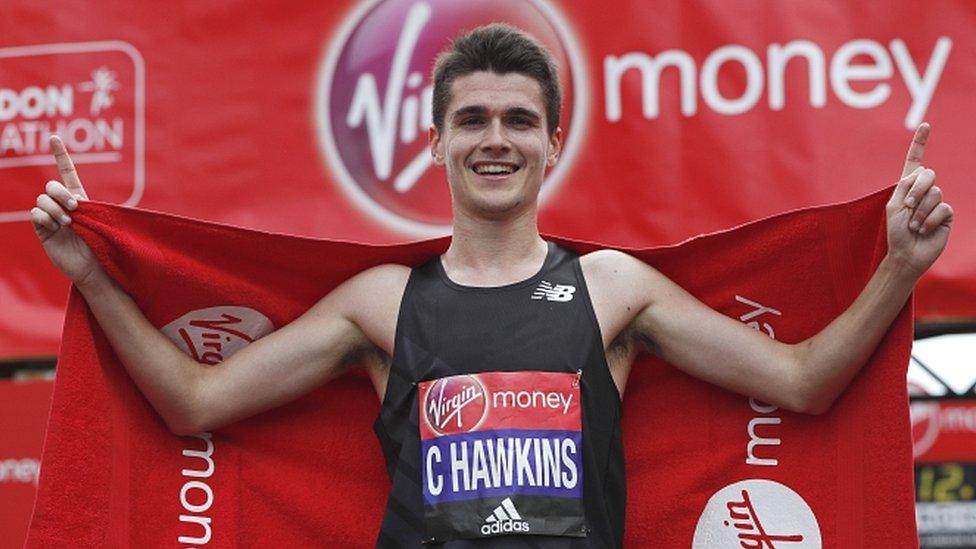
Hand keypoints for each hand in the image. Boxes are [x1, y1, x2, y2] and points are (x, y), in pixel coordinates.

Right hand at [30, 136, 98, 284]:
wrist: (94, 268)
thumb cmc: (103, 245)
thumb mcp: (100, 220)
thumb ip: (86, 206)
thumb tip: (75, 200)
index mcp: (79, 198)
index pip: (67, 173)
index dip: (60, 155)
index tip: (54, 137)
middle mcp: (62, 205)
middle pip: (51, 186)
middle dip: (61, 194)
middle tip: (75, 208)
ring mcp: (51, 217)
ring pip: (42, 199)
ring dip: (55, 209)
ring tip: (68, 223)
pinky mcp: (42, 229)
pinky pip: (35, 214)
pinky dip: (45, 218)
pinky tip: (56, 228)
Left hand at [886, 123, 952, 278]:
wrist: (906, 254)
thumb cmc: (896, 232)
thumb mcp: (894, 206)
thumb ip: (905, 186)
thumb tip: (923, 172)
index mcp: (907, 187)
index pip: (915, 161)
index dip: (920, 143)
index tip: (925, 125)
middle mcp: (923, 192)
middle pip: (928, 174)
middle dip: (917, 189)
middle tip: (907, 206)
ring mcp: (936, 202)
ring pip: (935, 192)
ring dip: (920, 210)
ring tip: (913, 225)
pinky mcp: (946, 215)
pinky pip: (943, 207)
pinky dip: (929, 219)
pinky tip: (923, 229)